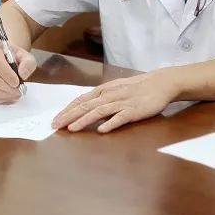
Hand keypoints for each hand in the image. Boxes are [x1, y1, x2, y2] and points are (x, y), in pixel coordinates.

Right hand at [0, 45, 36, 102]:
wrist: (3, 57)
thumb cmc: (14, 57)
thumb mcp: (25, 56)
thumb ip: (27, 63)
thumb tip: (23, 74)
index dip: (7, 75)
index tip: (17, 82)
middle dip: (7, 87)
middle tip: (19, 91)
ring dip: (4, 93)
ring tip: (15, 94)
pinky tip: (8, 96)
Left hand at [51, 70, 177, 132]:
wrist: (159, 83)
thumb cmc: (135, 88)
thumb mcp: (114, 90)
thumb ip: (100, 98)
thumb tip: (84, 108)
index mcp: (103, 90)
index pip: (80, 100)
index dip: (67, 110)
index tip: (55, 120)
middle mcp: (109, 95)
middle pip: (85, 106)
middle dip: (69, 116)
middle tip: (55, 126)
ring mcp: (121, 102)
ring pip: (99, 111)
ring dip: (84, 120)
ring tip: (72, 129)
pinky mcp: (134, 110)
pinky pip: (120, 117)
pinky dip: (110, 123)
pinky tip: (101, 130)